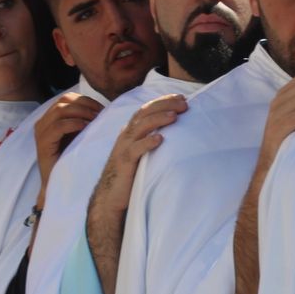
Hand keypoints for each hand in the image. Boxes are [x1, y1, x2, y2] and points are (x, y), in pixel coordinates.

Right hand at [33, 92, 103, 191]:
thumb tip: (104, 108)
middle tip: (101, 114)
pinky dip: (74, 124)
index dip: (86, 100)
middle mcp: (43, 122)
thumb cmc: (72, 159)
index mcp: (50, 118)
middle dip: (86, 105)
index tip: (102, 109)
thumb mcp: (79, 135)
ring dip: (82, 113)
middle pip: (64, 100)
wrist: (59, 182)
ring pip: (60, 110)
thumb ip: (84, 120)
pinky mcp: (43, 144)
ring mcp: (41, 132)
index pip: (67, 97)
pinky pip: (58, 126)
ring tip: (95, 121)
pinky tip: (85, 128)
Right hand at [93, 94, 186, 215]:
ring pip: (140, 127)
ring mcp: (124, 148)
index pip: (147, 109)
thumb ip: (151, 139)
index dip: (163, 101)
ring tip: (174, 117)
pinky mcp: (124, 162)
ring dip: (158, 120)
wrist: (110, 195)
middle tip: (184, 104)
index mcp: (131, 130)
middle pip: (144, 113)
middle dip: (164, 105)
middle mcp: (126, 135)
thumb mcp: (141, 152)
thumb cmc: (131, 173)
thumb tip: (175, 132)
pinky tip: (159, 139)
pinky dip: (147, 143)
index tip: (182, 98)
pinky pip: (135, 149)